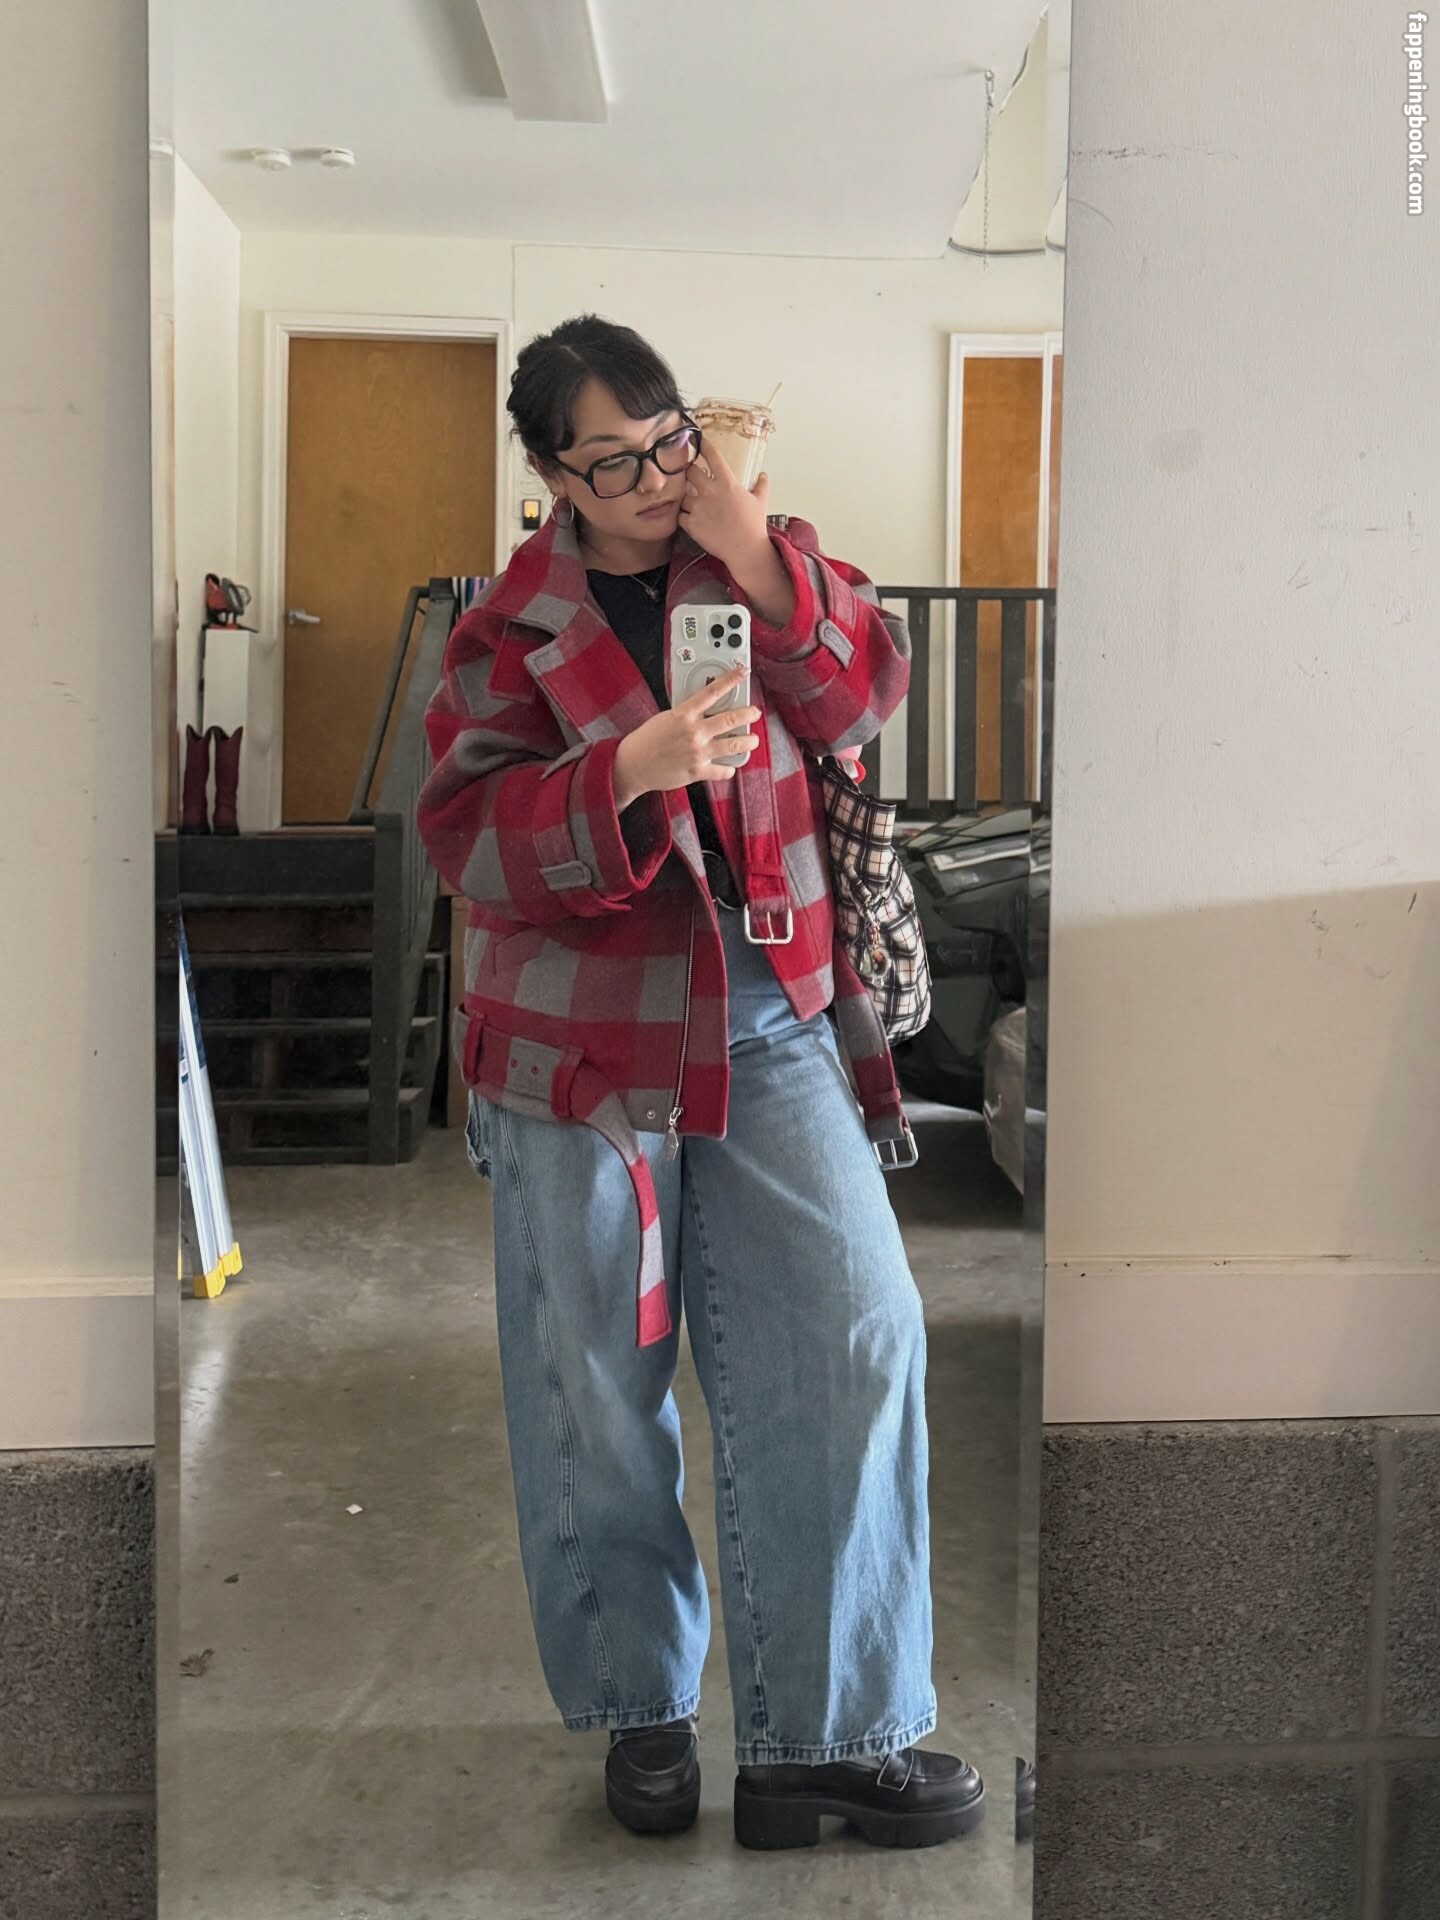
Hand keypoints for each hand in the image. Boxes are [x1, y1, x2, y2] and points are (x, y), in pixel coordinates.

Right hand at [613, 666, 759, 807]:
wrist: (633, 765)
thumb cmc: (647, 740)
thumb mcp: (667, 717)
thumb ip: (688, 713)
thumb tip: (707, 708)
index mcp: (684, 714)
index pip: (712, 691)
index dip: (731, 679)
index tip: (742, 671)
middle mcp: (694, 732)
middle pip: (731, 718)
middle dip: (748, 714)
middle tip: (755, 712)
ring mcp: (698, 752)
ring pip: (734, 745)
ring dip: (748, 742)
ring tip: (752, 740)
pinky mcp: (698, 771)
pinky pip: (722, 770)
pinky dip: (729, 769)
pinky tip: (730, 766)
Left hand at [679, 434, 772, 573]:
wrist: (745, 550)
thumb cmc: (754, 526)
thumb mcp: (761, 502)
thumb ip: (761, 486)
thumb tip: (763, 475)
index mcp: (727, 483)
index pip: (712, 456)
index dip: (704, 445)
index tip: (699, 440)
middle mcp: (710, 492)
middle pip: (689, 471)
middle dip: (688, 472)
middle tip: (689, 475)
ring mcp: (699, 508)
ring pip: (681, 495)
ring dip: (683, 497)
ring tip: (689, 501)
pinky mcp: (691, 524)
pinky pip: (679, 515)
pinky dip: (682, 516)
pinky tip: (688, 518)